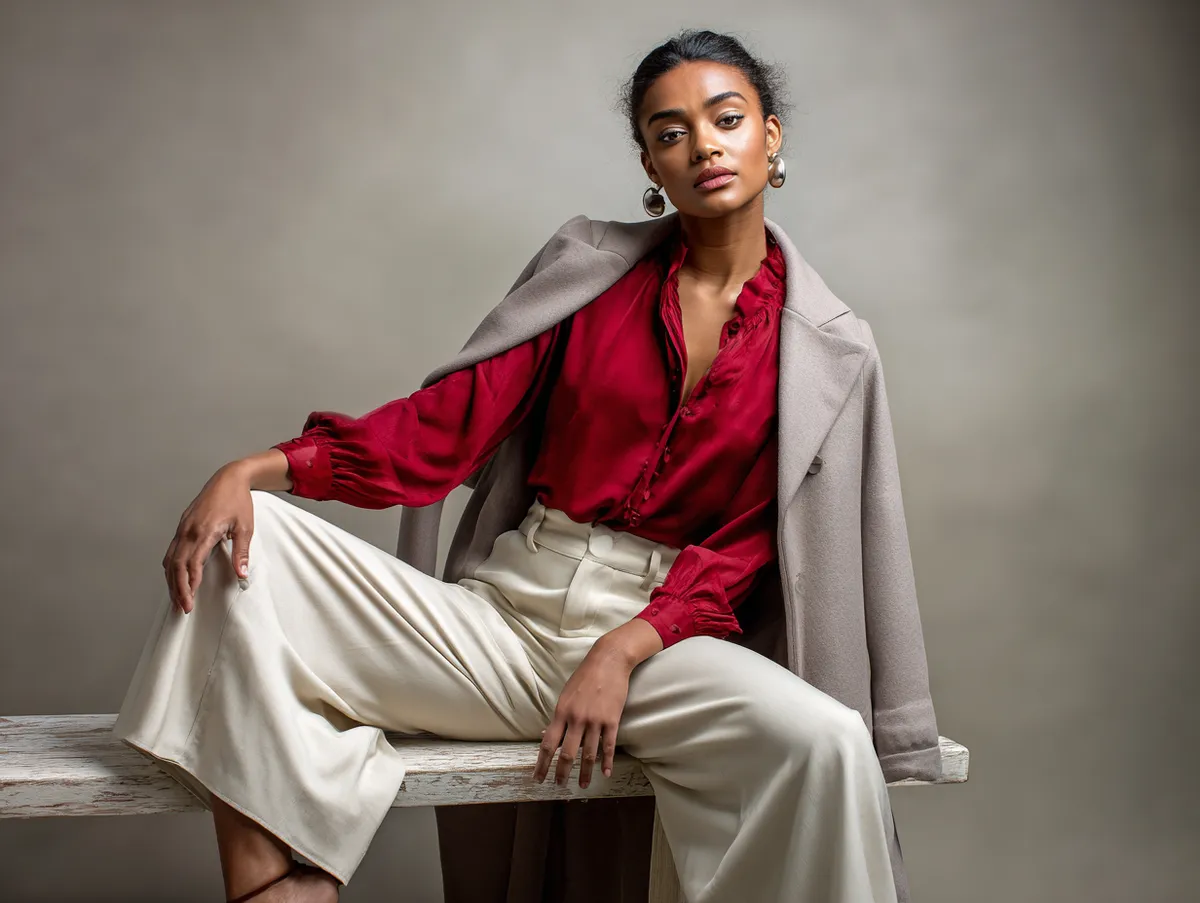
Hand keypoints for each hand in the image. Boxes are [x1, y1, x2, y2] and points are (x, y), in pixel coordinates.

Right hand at [162, 464, 254, 613]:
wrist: (229, 478)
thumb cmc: (238, 501)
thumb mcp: (245, 527)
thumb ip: (241, 552)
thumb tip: (241, 575)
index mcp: (204, 531)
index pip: (191, 564)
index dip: (189, 585)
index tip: (190, 602)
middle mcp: (189, 530)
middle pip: (176, 565)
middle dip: (178, 589)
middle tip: (183, 608)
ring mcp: (183, 528)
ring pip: (170, 559)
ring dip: (172, 581)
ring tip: (177, 599)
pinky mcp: (182, 526)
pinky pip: (171, 550)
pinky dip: (171, 567)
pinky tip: (174, 578)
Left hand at [533, 641, 632, 788]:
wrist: (608, 660)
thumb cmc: (585, 677)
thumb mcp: (565, 694)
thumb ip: (558, 716)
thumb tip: (547, 734)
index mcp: (561, 712)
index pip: (548, 744)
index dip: (542, 764)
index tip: (538, 778)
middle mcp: (576, 718)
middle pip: (567, 753)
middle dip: (562, 773)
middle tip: (559, 786)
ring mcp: (595, 720)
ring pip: (588, 754)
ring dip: (585, 772)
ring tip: (582, 785)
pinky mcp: (612, 720)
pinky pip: (609, 746)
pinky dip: (606, 762)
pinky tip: (605, 773)